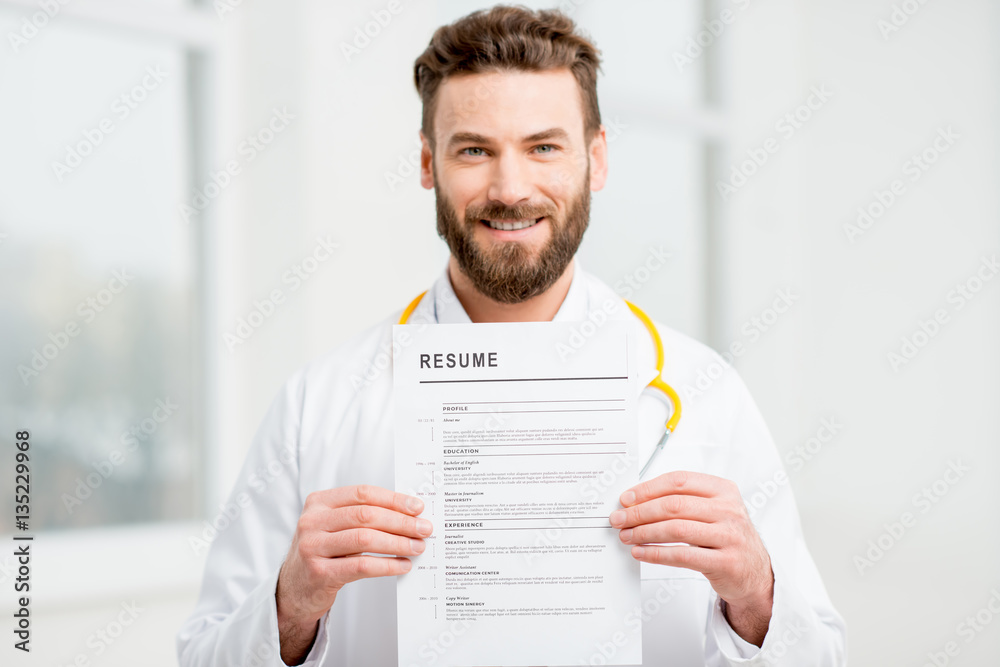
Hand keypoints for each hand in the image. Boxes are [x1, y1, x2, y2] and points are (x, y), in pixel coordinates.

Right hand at [276, 485, 431, 663]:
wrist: (294, 589)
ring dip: (398, 543)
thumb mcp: (333, 526)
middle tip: (423, 529)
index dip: (393, 499)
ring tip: (416, 548)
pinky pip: (361, 566)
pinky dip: (387, 565)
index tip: (417, 508)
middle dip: (401, 522)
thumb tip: (408, 513)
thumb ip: (361, 515)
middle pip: (366, 515)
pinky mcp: (319, 573)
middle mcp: (312, 521)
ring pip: (365, 539)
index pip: (363, 493)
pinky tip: (402, 566)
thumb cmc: (321, 553)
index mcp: (319, 502)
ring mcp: (313, 547)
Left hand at [609, 471, 773, 645]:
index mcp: (723, 489)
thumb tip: (636, 501)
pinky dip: (656, 554)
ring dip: (644, 532)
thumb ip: (682, 501)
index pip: (679, 481)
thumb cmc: (725, 537)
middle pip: (674, 505)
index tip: (626, 499)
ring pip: (676, 529)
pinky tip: (641, 553)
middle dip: (640, 512)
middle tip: (620, 519)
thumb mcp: (713, 511)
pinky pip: (682, 555)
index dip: (648, 489)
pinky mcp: (726, 562)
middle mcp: (729, 510)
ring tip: (627, 536)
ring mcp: (730, 536)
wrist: (755, 573)